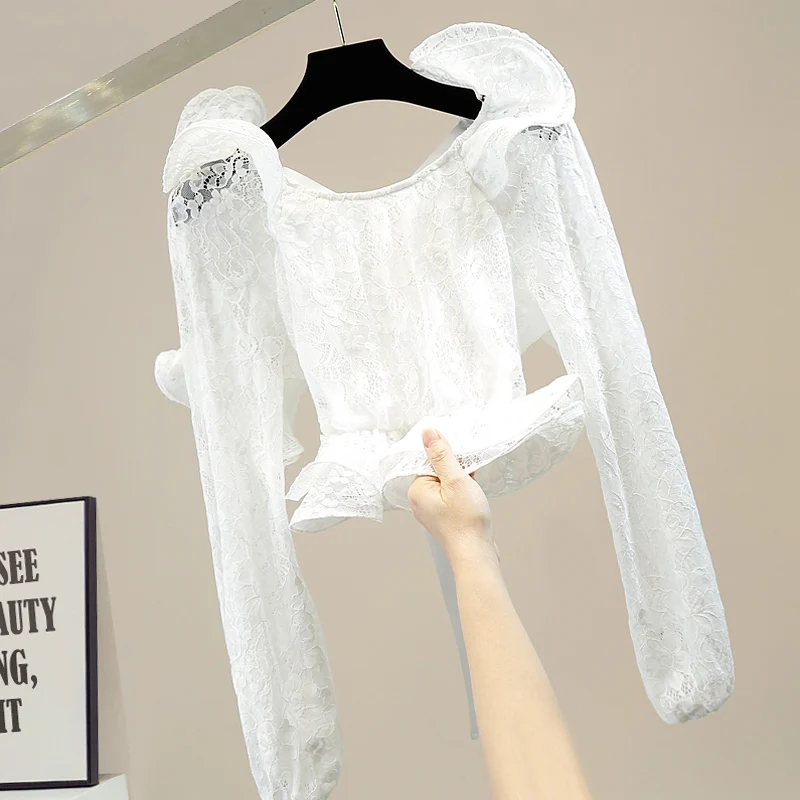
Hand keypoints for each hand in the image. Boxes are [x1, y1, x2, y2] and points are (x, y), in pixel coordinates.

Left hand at [408, 427, 498, 566]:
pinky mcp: (445, 518)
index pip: (427, 459)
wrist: (477, 555)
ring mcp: (432, 511)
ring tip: (472, 490)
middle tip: (469, 477)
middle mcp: (420, 501)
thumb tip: (428, 433)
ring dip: (462, 480)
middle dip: (456, 468)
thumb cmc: (466, 522)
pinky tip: (473, 498)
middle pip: (437, 470)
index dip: (446, 455)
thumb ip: (442, 455)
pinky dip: (463, 492)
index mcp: (417, 490)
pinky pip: (452, 496)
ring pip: (447, 483)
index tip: (461, 457)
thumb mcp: (456, 480)